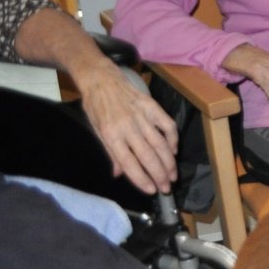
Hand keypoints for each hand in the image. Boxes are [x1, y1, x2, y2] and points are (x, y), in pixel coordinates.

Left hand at [13, 7, 178, 195]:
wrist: (101, 78)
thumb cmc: (96, 106)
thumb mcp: (96, 130)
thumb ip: (110, 152)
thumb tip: (119, 173)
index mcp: (111, 135)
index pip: (129, 163)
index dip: (142, 179)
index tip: (151, 190)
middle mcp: (128, 127)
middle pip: (148, 156)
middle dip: (160, 175)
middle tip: (167, 188)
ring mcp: (142, 116)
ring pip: (160, 144)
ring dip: (169, 162)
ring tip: (173, 175)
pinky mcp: (152, 106)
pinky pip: (168, 125)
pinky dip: (173, 139)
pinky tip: (173, 150)